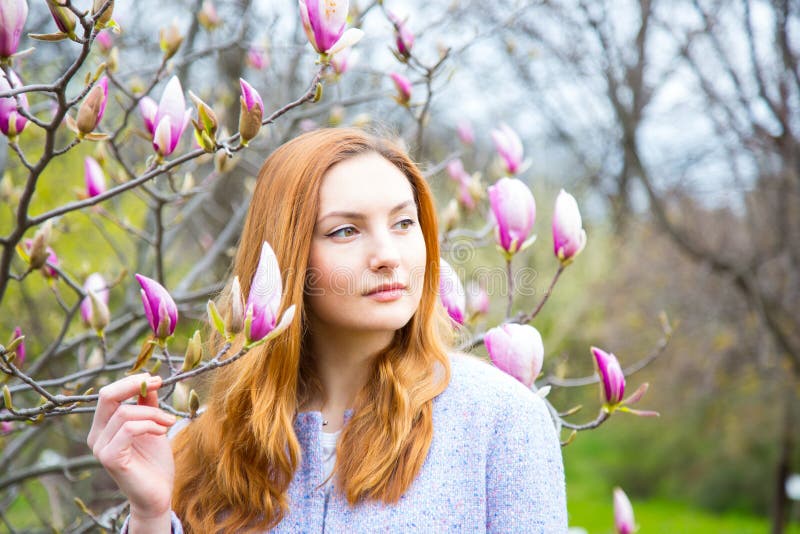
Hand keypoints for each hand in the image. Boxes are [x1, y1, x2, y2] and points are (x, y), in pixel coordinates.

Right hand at [87, 374, 175, 528]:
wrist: (158, 492)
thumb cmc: (154, 460)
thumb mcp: (153, 425)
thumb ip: (147, 404)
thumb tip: (149, 380)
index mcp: (103, 426)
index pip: (108, 394)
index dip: (131, 382)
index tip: (156, 378)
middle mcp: (96, 436)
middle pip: (108, 397)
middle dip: (135, 386)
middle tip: (159, 383)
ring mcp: (100, 448)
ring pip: (125, 413)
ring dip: (154, 413)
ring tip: (169, 422)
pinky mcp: (110, 458)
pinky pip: (129, 429)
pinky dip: (150, 425)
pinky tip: (162, 432)